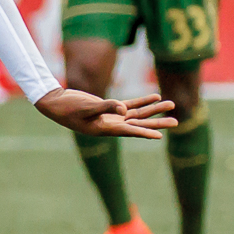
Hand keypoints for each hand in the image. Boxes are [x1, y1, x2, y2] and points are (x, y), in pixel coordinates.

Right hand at [34, 89, 176, 138]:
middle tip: (176, 121)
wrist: (57, 103)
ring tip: (172, 104)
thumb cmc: (68, 107)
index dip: (145, 132)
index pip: (130, 131)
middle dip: (158, 122)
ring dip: (154, 110)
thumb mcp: (86, 107)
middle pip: (140, 124)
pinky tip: (155, 97)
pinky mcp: (110, 108)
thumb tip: (124, 108)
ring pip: (138, 114)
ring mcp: (112, 116)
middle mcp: (113, 125)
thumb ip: (106, 107)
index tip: (159, 136)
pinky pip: (131, 105)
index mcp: (106, 128)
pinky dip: (143, 101)